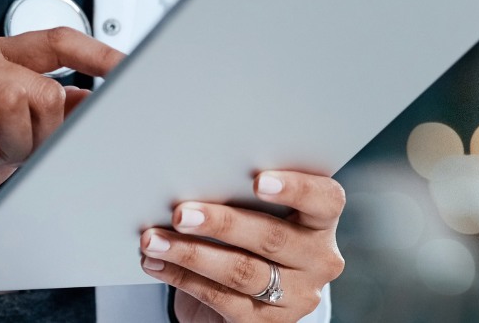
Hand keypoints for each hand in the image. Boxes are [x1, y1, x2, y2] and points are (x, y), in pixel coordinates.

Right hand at [0, 28, 123, 244]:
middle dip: (44, 131)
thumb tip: (98, 102)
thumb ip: (52, 116)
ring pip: (12, 95)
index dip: (96, 54)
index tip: (128, 69)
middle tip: (22, 153)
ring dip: (13, 140)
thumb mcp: (15, 140)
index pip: (56, 41)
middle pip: (41, 84)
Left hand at [140, 170, 346, 322]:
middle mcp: (318, 260)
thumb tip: (193, 180)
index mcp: (322, 222)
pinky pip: (220, 298)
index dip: (295, 188)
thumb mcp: (257, 214)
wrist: (246, 295)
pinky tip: (157, 263)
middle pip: (272, 237)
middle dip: (222, 224)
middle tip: (181, 213)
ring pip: (242, 271)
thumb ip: (243, 197)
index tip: (259, 180)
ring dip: (191, 254)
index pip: (325, 200)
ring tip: (154, 240)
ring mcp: (296, 296)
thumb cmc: (248, 237)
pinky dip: (183, 278)